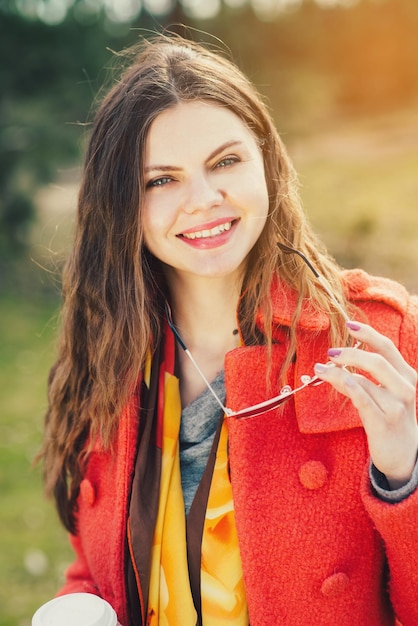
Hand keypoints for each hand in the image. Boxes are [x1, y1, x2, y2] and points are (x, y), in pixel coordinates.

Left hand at [314, 321, 417, 488]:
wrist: (404, 457)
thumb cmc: (391, 419)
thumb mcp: (387, 394)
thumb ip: (370, 376)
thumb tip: (339, 359)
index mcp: (406, 376)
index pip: (388, 348)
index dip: (368, 334)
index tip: (349, 325)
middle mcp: (404, 389)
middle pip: (377, 361)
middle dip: (350, 353)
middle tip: (330, 353)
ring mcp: (395, 407)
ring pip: (364, 380)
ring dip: (338, 372)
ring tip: (320, 369)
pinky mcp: (382, 423)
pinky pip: (361, 399)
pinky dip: (345, 385)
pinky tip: (332, 378)